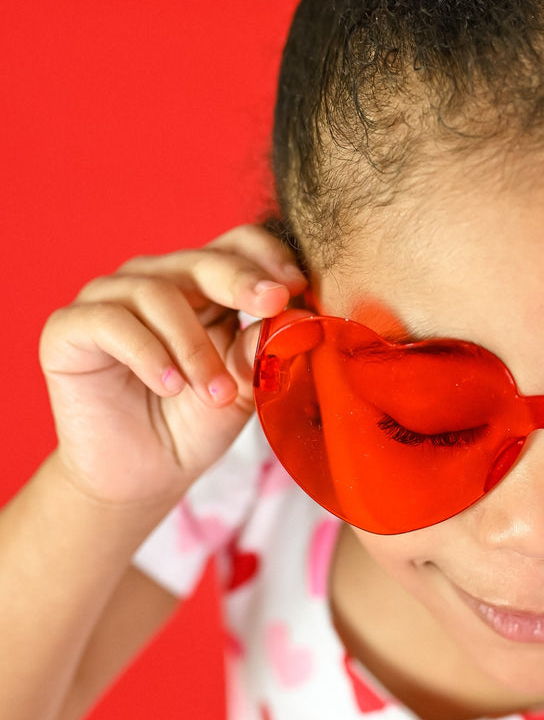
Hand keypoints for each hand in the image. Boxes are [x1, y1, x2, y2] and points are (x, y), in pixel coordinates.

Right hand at [38, 224, 306, 511]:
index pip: (238, 244)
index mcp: (205, 282)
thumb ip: (262, 346)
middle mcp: (157, 278)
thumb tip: (295, 315)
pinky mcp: (69, 326)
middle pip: (204, 260)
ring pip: (159, 292)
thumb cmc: (197, 421)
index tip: (298, 287)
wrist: (144, 476)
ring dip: (195, 345)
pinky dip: (148, 352)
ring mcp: (110, 297)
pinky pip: (111, 321)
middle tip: (273, 306)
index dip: (269, 257)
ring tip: (215, 392)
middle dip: (243, 282)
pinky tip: (170, 385)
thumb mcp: (243, 384)